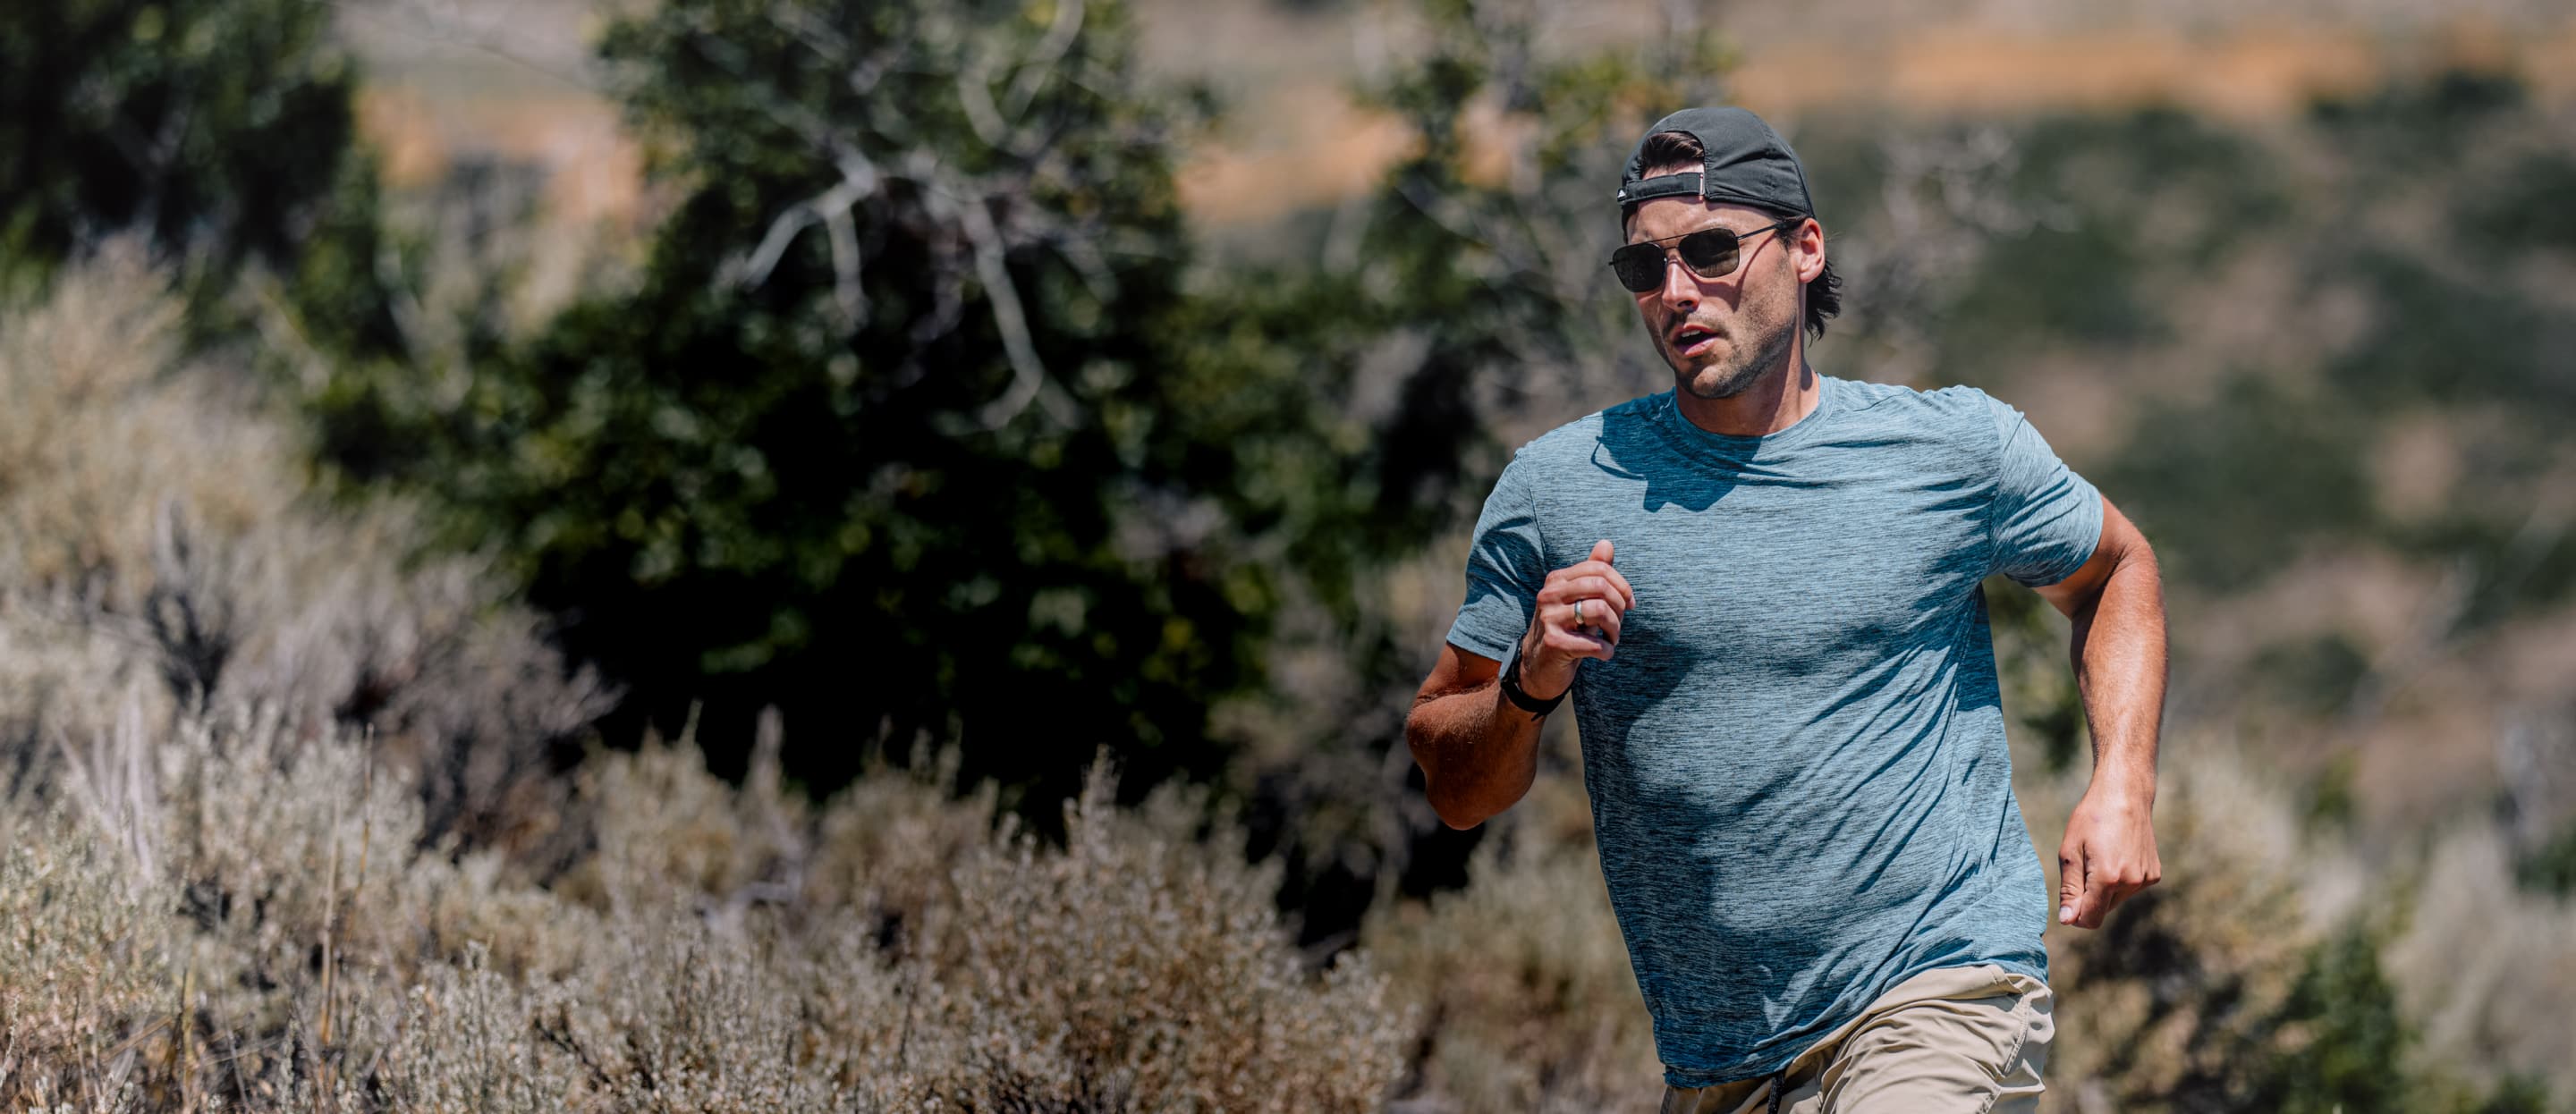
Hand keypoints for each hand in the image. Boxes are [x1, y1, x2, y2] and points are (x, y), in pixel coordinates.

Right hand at [1517, 539, 1633, 699]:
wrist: (1539, 664)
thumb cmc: (1566, 627)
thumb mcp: (1579, 598)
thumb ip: (1593, 572)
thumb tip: (1606, 543)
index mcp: (1556, 579)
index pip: (1599, 569)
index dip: (1622, 585)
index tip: (1629, 604)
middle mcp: (1549, 594)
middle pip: (1600, 586)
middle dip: (1619, 607)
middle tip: (1619, 623)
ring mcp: (1548, 618)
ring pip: (1599, 611)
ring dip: (1615, 629)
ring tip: (1612, 638)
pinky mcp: (1553, 642)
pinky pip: (1594, 643)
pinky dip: (1607, 651)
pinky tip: (1604, 654)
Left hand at [2056, 789, 2160, 928]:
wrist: (2125, 794)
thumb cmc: (2091, 819)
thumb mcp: (2070, 852)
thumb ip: (2070, 889)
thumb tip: (2068, 920)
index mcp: (2108, 878)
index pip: (2091, 919)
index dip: (2075, 914)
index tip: (2069, 898)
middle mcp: (2131, 882)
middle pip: (2102, 910)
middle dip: (2089, 897)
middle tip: (2084, 865)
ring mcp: (2146, 879)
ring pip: (2116, 900)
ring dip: (2104, 888)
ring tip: (2101, 856)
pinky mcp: (2154, 874)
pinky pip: (2130, 888)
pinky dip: (2120, 879)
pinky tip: (2117, 854)